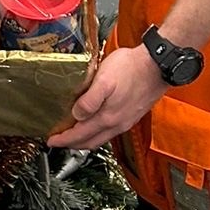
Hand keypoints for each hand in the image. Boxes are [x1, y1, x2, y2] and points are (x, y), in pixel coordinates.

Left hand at [48, 45, 164, 147]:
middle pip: (90, 142)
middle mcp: (117, 124)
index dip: (64, 140)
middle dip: (72, 143)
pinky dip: (98, 132)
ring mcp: (126, 121)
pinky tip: (95, 122)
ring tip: (74, 133)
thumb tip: (76, 115)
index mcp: (107, 118)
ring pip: (101, 138)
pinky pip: (111, 131)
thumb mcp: (104, 79)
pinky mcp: (132, 115)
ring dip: (85, 138)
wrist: (158, 65)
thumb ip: (89, 100)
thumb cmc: (132, 68)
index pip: (80, 136)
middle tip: (59, 140)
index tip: (51, 141)